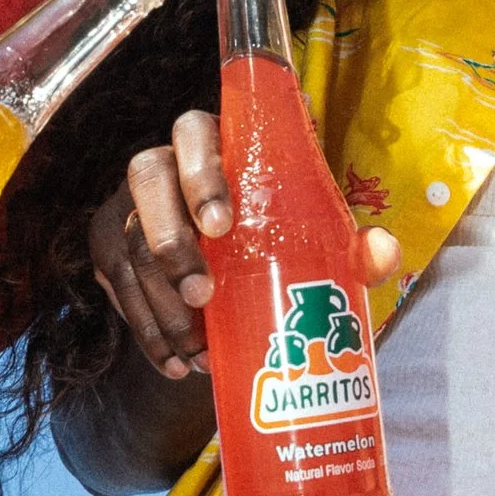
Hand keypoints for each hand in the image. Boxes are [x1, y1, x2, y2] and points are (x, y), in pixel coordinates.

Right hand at [88, 115, 401, 380]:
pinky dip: (146, 331)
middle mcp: (165, 164)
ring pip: (128, 245)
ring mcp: (130, 206)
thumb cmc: (282, 236)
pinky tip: (177, 363)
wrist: (235, 269)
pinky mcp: (112, 249)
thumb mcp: (320, 238)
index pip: (194, 131)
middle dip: (170, 242)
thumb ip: (355, 245)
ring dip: (159, 303)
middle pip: (146, 182)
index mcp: (219, 142)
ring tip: (198, 350)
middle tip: (202, 296)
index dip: (201, 173)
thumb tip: (382, 253)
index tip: (221, 225)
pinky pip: (116, 287)